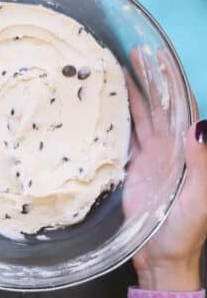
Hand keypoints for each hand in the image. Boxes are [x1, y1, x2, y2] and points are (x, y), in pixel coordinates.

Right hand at [124, 48, 206, 290]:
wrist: (160, 253)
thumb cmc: (183, 230)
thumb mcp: (198, 200)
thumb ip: (200, 165)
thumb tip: (197, 127)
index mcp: (187, 150)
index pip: (181, 107)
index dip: (171, 81)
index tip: (159, 58)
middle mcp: (169, 146)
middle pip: (159, 105)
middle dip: (149, 79)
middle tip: (135, 54)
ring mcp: (150, 153)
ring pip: (141, 116)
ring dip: (131, 94)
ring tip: (118, 72)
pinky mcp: (133, 164)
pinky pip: (126, 135)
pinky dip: (118, 119)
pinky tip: (109, 106)